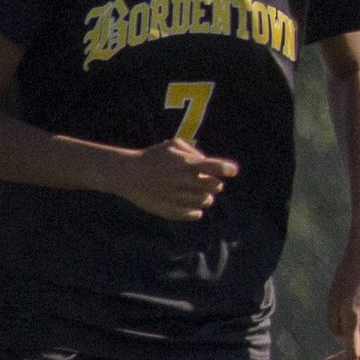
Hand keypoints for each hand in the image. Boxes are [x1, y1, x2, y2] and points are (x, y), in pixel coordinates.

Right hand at [117, 138, 238, 220]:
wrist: (127, 173)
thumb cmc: (152, 157)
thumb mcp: (172, 145)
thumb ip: (193, 152)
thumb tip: (207, 162)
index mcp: (187, 164)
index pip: (217, 168)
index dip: (228, 169)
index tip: (231, 171)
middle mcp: (184, 181)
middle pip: (216, 186)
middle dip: (216, 185)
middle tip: (209, 183)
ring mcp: (177, 196)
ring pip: (206, 201)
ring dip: (206, 197)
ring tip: (198, 194)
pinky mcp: (170, 210)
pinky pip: (194, 215)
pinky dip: (196, 211)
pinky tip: (192, 206)